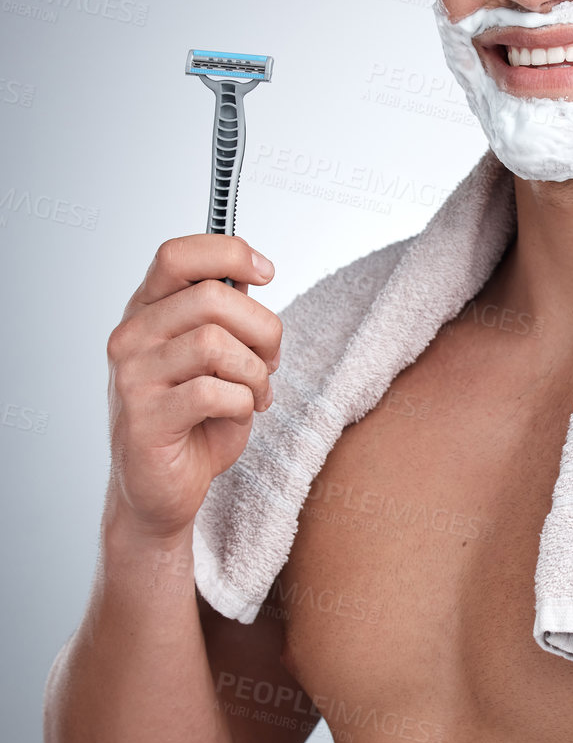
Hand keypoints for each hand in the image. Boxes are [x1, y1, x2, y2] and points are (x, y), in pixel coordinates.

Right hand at [105, 235, 281, 539]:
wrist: (163, 490)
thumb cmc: (195, 421)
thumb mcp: (216, 358)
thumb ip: (226, 316)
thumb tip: (250, 272)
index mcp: (147, 312)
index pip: (177, 255)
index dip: (229, 253)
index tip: (267, 271)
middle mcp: (131, 337)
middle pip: (212, 297)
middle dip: (263, 328)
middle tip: (271, 360)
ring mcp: (133, 377)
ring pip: (216, 344)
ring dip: (255, 372)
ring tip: (256, 393)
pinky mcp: (144, 418)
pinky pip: (214, 392)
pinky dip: (243, 404)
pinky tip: (239, 415)